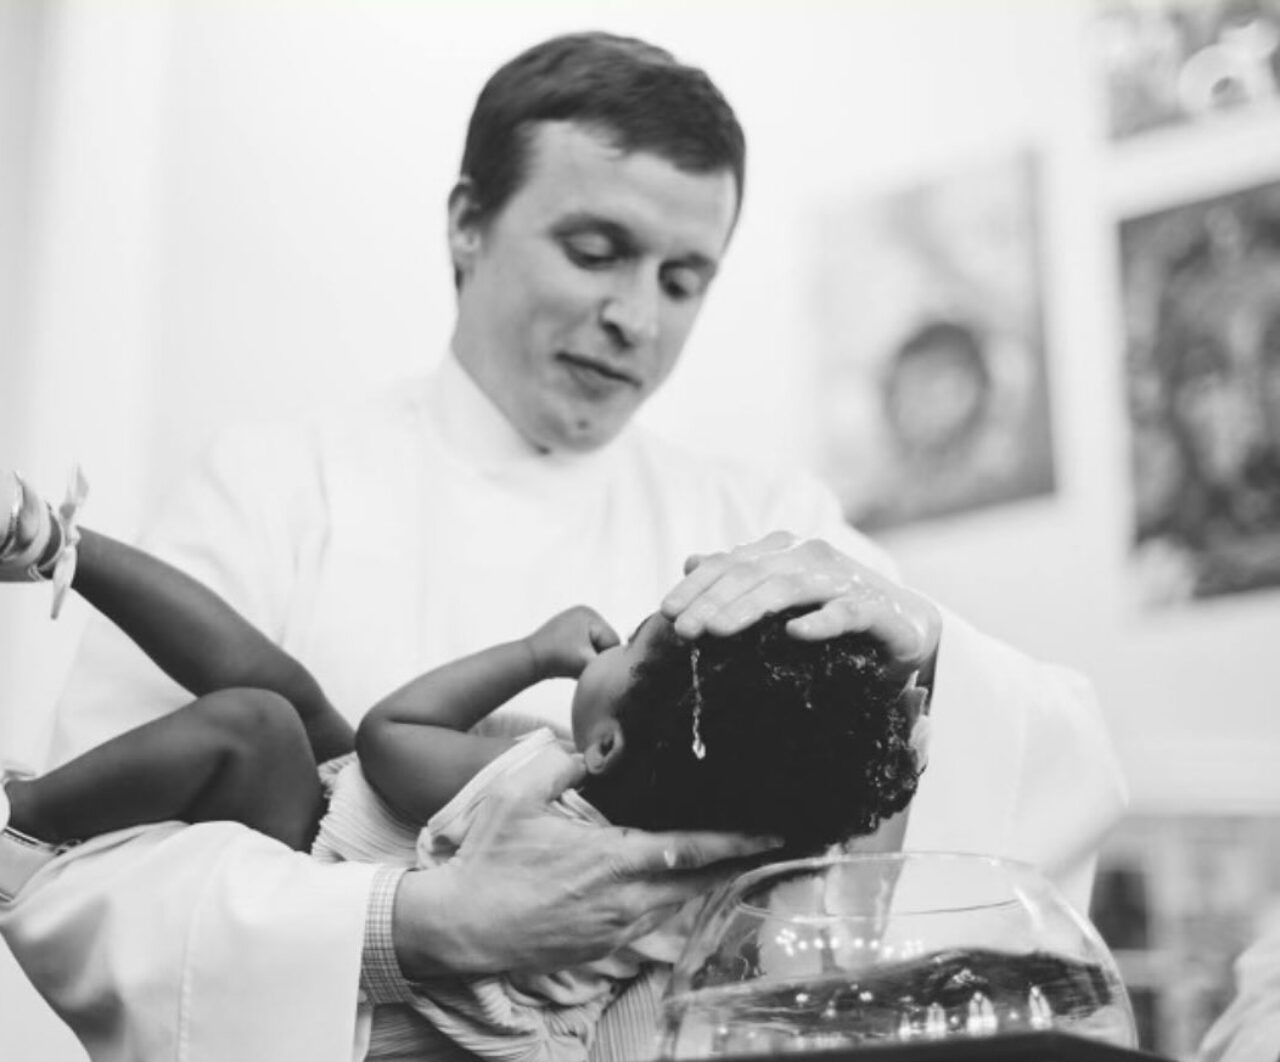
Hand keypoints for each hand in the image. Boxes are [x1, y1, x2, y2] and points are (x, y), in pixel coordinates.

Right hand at [392, 743, 778, 977]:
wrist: (461, 925)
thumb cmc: (489, 859)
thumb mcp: (517, 795)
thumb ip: (559, 763)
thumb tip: (592, 746)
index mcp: (613, 859)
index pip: (691, 849)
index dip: (737, 841)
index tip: (774, 832)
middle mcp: (624, 900)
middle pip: (697, 883)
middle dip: (734, 862)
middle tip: (767, 843)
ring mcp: (614, 929)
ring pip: (676, 905)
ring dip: (701, 883)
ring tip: (725, 859)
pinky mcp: (600, 947)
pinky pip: (649, 922)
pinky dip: (669, 902)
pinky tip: (670, 885)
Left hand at [526, 605, 619, 678]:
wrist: (529, 661)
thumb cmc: (557, 659)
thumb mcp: (588, 662)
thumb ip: (610, 664)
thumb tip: (626, 667)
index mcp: (590, 614)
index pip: (613, 641)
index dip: (607, 659)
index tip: (595, 668)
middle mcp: (583, 613)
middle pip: (605, 642)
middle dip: (599, 657)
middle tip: (585, 668)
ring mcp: (574, 621)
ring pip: (596, 646)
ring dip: (591, 658)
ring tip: (577, 666)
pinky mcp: (567, 632)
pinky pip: (585, 646)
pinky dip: (582, 657)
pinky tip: (573, 663)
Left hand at [660, 531, 940, 679]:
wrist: (904, 623)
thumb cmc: (833, 607)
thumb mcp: (781, 592)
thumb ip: (740, 576)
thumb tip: (692, 560)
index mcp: (785, 551)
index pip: (731, 563)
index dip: (697, 585)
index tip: (666, 611)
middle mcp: (811, 557)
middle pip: (752, 576)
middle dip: (713, 602)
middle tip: (683, 629)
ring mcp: (843, 580)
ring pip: (788, 590)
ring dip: (750, 609)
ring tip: (718, 631)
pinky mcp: (874, 608)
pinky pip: (844, 613)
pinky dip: (821, 622)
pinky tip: (796, 634)